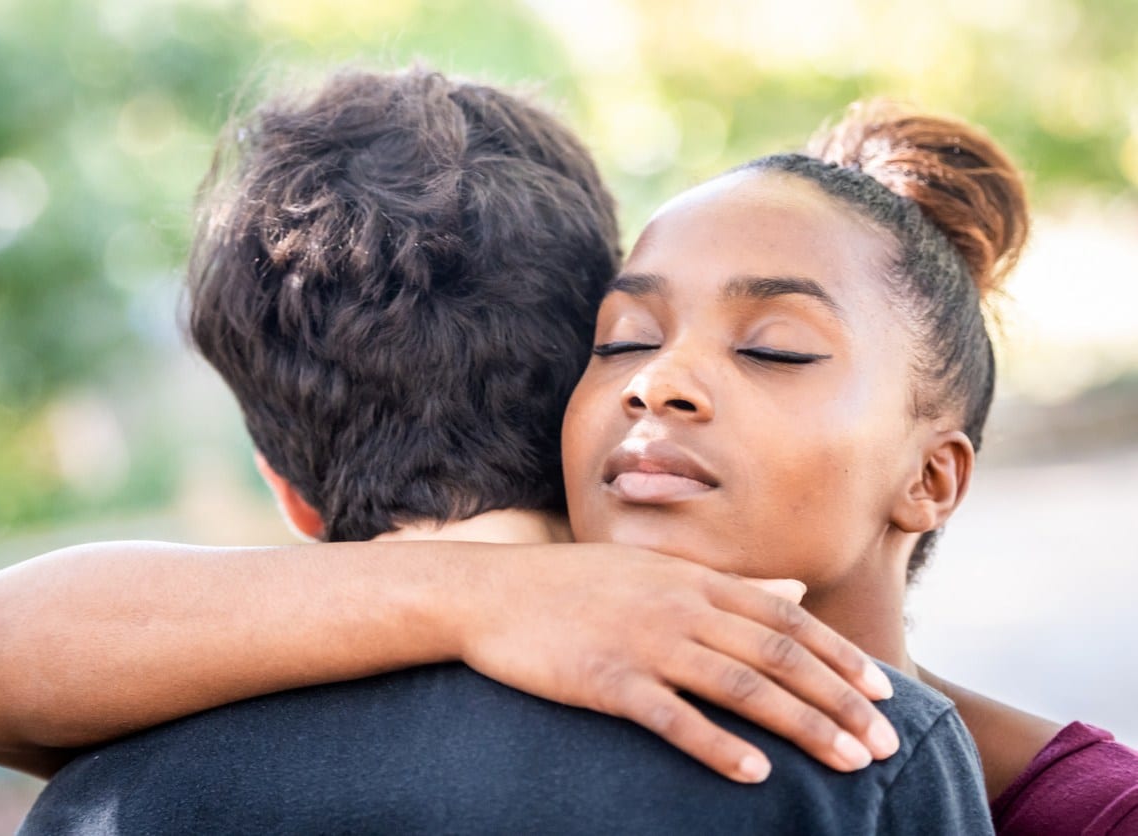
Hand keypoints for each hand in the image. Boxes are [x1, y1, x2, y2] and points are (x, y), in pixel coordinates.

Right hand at [455, 543, 898, 782]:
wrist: (489, 592)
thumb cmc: (572, 584)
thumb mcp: (654, 570)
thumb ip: (727, 584)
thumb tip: (793, 590)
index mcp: (694, 580)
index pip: (786, 618)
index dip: (839, 656)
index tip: (884, 692)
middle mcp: (680, 607)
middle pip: (778, 657)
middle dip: (840, 701)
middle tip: (886, 742)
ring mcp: (644, 643)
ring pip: (741, 688)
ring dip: (802, 727)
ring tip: (850, 762)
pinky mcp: (607, 680)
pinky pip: (673, 717)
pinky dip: (719, 746)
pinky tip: (756, 775)